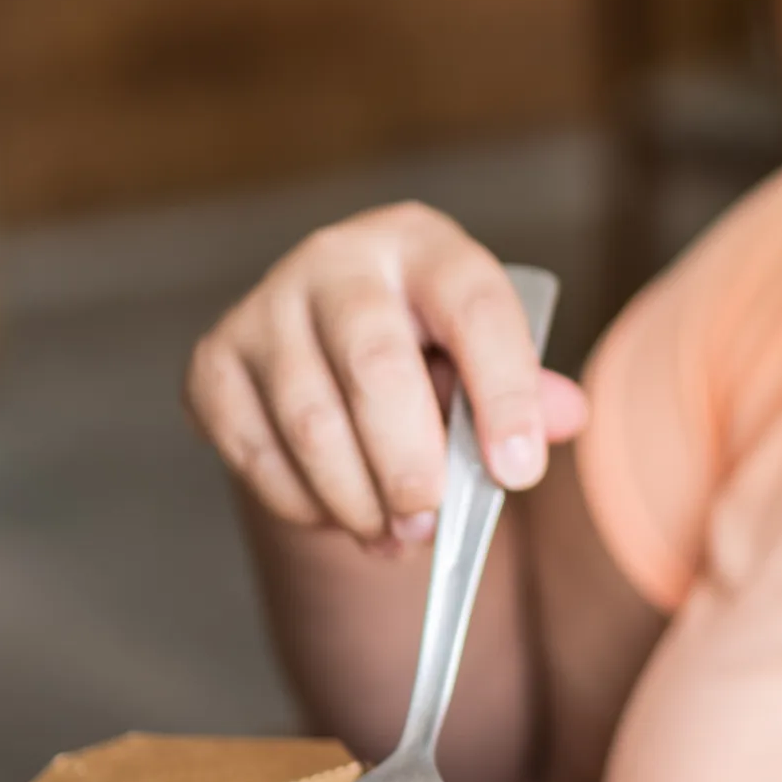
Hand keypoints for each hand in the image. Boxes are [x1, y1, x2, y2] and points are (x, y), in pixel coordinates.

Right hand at [186, 204, 587, 544]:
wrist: (329, 349)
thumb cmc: (427, 354)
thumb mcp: (486, 357)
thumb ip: (528, 391)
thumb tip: (567, 416)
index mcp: (422, 245)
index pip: (474, 308)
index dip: (503, 393)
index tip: (520, 473)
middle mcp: (337, 259)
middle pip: (375, 365)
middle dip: (412, 463)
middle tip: (434, 522)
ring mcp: (265, 307)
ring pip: (312, 424)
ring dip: (361, 501)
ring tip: (398, 536)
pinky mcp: (214, 363)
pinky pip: (257, 455)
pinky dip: (306, 506)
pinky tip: (344, 516)